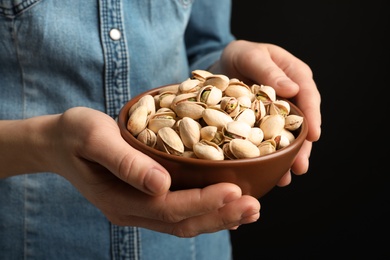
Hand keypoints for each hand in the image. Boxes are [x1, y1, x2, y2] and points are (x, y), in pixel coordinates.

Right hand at [48, 107, 259, 236]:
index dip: (203, 201)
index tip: (235, 189)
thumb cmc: (75, 134)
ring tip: (251, 209)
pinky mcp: (145, 199)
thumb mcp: (94, 138)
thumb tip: (161, 184)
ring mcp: (138, 208)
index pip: (169, 207)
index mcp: (119, 199)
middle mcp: (132, 210)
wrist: (58, 142)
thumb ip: (126, 161)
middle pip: (183, 222)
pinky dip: (206, 210)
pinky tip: (228, 203)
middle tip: (255, 207)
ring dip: (219, 217)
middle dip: (220, 215)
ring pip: (184, 222)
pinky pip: (179, 211)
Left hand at [216, 40, 321, 185]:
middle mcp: (291, 96)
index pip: (309, 96)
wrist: (221, 64)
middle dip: (302, 147)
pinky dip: (269, 154)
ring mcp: (277, 112)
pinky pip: (268, 139)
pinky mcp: (262, 123)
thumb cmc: (239, 54)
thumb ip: (269, 71)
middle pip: (301, 123)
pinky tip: (268, 171)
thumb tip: (293, 89)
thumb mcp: (251, 56)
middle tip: (300, 168)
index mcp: (295, 75)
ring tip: (286, 178)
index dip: (312, 117)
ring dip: (287, 158)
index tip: (314, 136)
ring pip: (286, 136)